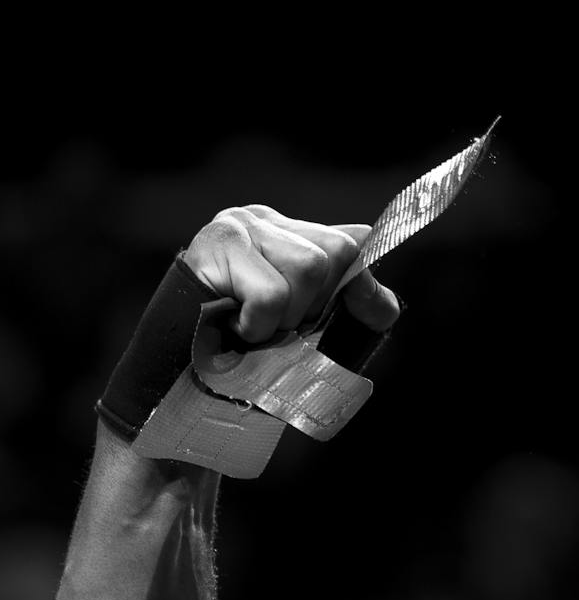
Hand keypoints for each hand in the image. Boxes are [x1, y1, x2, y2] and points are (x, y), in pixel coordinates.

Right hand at [184, 206, 400, 343]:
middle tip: (278, 325)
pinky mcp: (214, 247)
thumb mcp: (320, 327)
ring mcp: (235, 226)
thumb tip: (375, 293)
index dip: (353, 289)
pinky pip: (271, 294)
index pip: (350, 245)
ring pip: (308, 269)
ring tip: (255, 326)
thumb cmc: (253, 352)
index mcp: (288, 231)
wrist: (182, 380)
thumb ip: (358, 305)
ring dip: (287, 317)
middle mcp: (261, 218)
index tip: (330, 317)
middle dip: (315, 306)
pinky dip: (260, 325)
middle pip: (335, 253)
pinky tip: (234, 327)